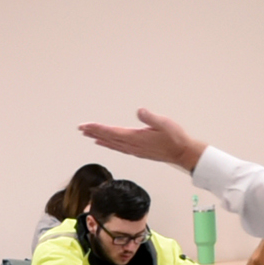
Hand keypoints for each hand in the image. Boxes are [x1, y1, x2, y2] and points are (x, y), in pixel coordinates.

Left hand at [79, 108, 206, 172]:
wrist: (182, 153)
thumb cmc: (175, 138)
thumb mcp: (164, 123)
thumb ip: (150, 117)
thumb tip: (139, 111)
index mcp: (136, 138)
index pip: (111, 132)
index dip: (97, 128)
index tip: (85, 126)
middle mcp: (132, 146)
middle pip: (108, 138)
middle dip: (93, 132)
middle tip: (80, 128)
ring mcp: (135, 150)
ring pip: (112, 144)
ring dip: (99, 138)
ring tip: (88, 135)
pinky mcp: (138, 152)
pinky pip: (118, 148)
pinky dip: (109, 144)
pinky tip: (105, 143)